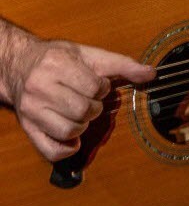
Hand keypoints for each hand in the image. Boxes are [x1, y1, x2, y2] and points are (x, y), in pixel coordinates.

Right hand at [0, 19, 154, 160]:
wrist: (19, 64)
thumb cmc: (58, 59)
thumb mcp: (89, 54)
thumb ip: (121, 64)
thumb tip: (151, 73)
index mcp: (57, 64)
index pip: (94, 87)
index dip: (103, 89)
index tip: (98, 85)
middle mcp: (39, 87)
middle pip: (83, 110)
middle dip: (94, 108)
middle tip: (89, 100)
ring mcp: (31, 110)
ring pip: (69, 131)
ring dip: (82, 125)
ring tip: (79, 114)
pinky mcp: (27, 128)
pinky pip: (51, 151)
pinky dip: (67, 149)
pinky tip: (72, 138)